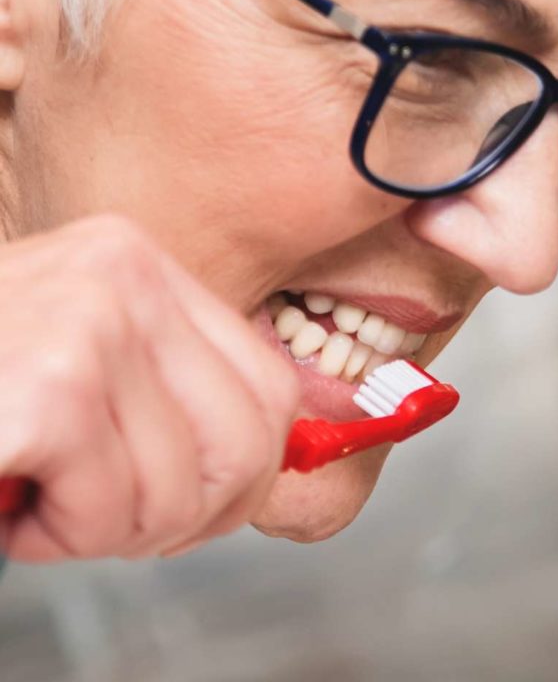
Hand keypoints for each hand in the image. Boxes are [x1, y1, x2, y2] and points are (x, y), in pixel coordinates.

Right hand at [0, 214, 298, 561]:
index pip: (270, 384)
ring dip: (103, 529)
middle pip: (249, 438)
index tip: (188, 506)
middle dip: (185, 514)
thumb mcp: (81, 366)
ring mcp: (90, 319)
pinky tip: (12, 500)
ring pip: (183, 488)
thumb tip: (287, 453)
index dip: (245, 473)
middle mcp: (123, 271)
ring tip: (37, 494)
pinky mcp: (51, 386)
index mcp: (137, 262)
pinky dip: (58, 538)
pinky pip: (111, 511)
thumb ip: (167, 393)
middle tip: (103, 516)